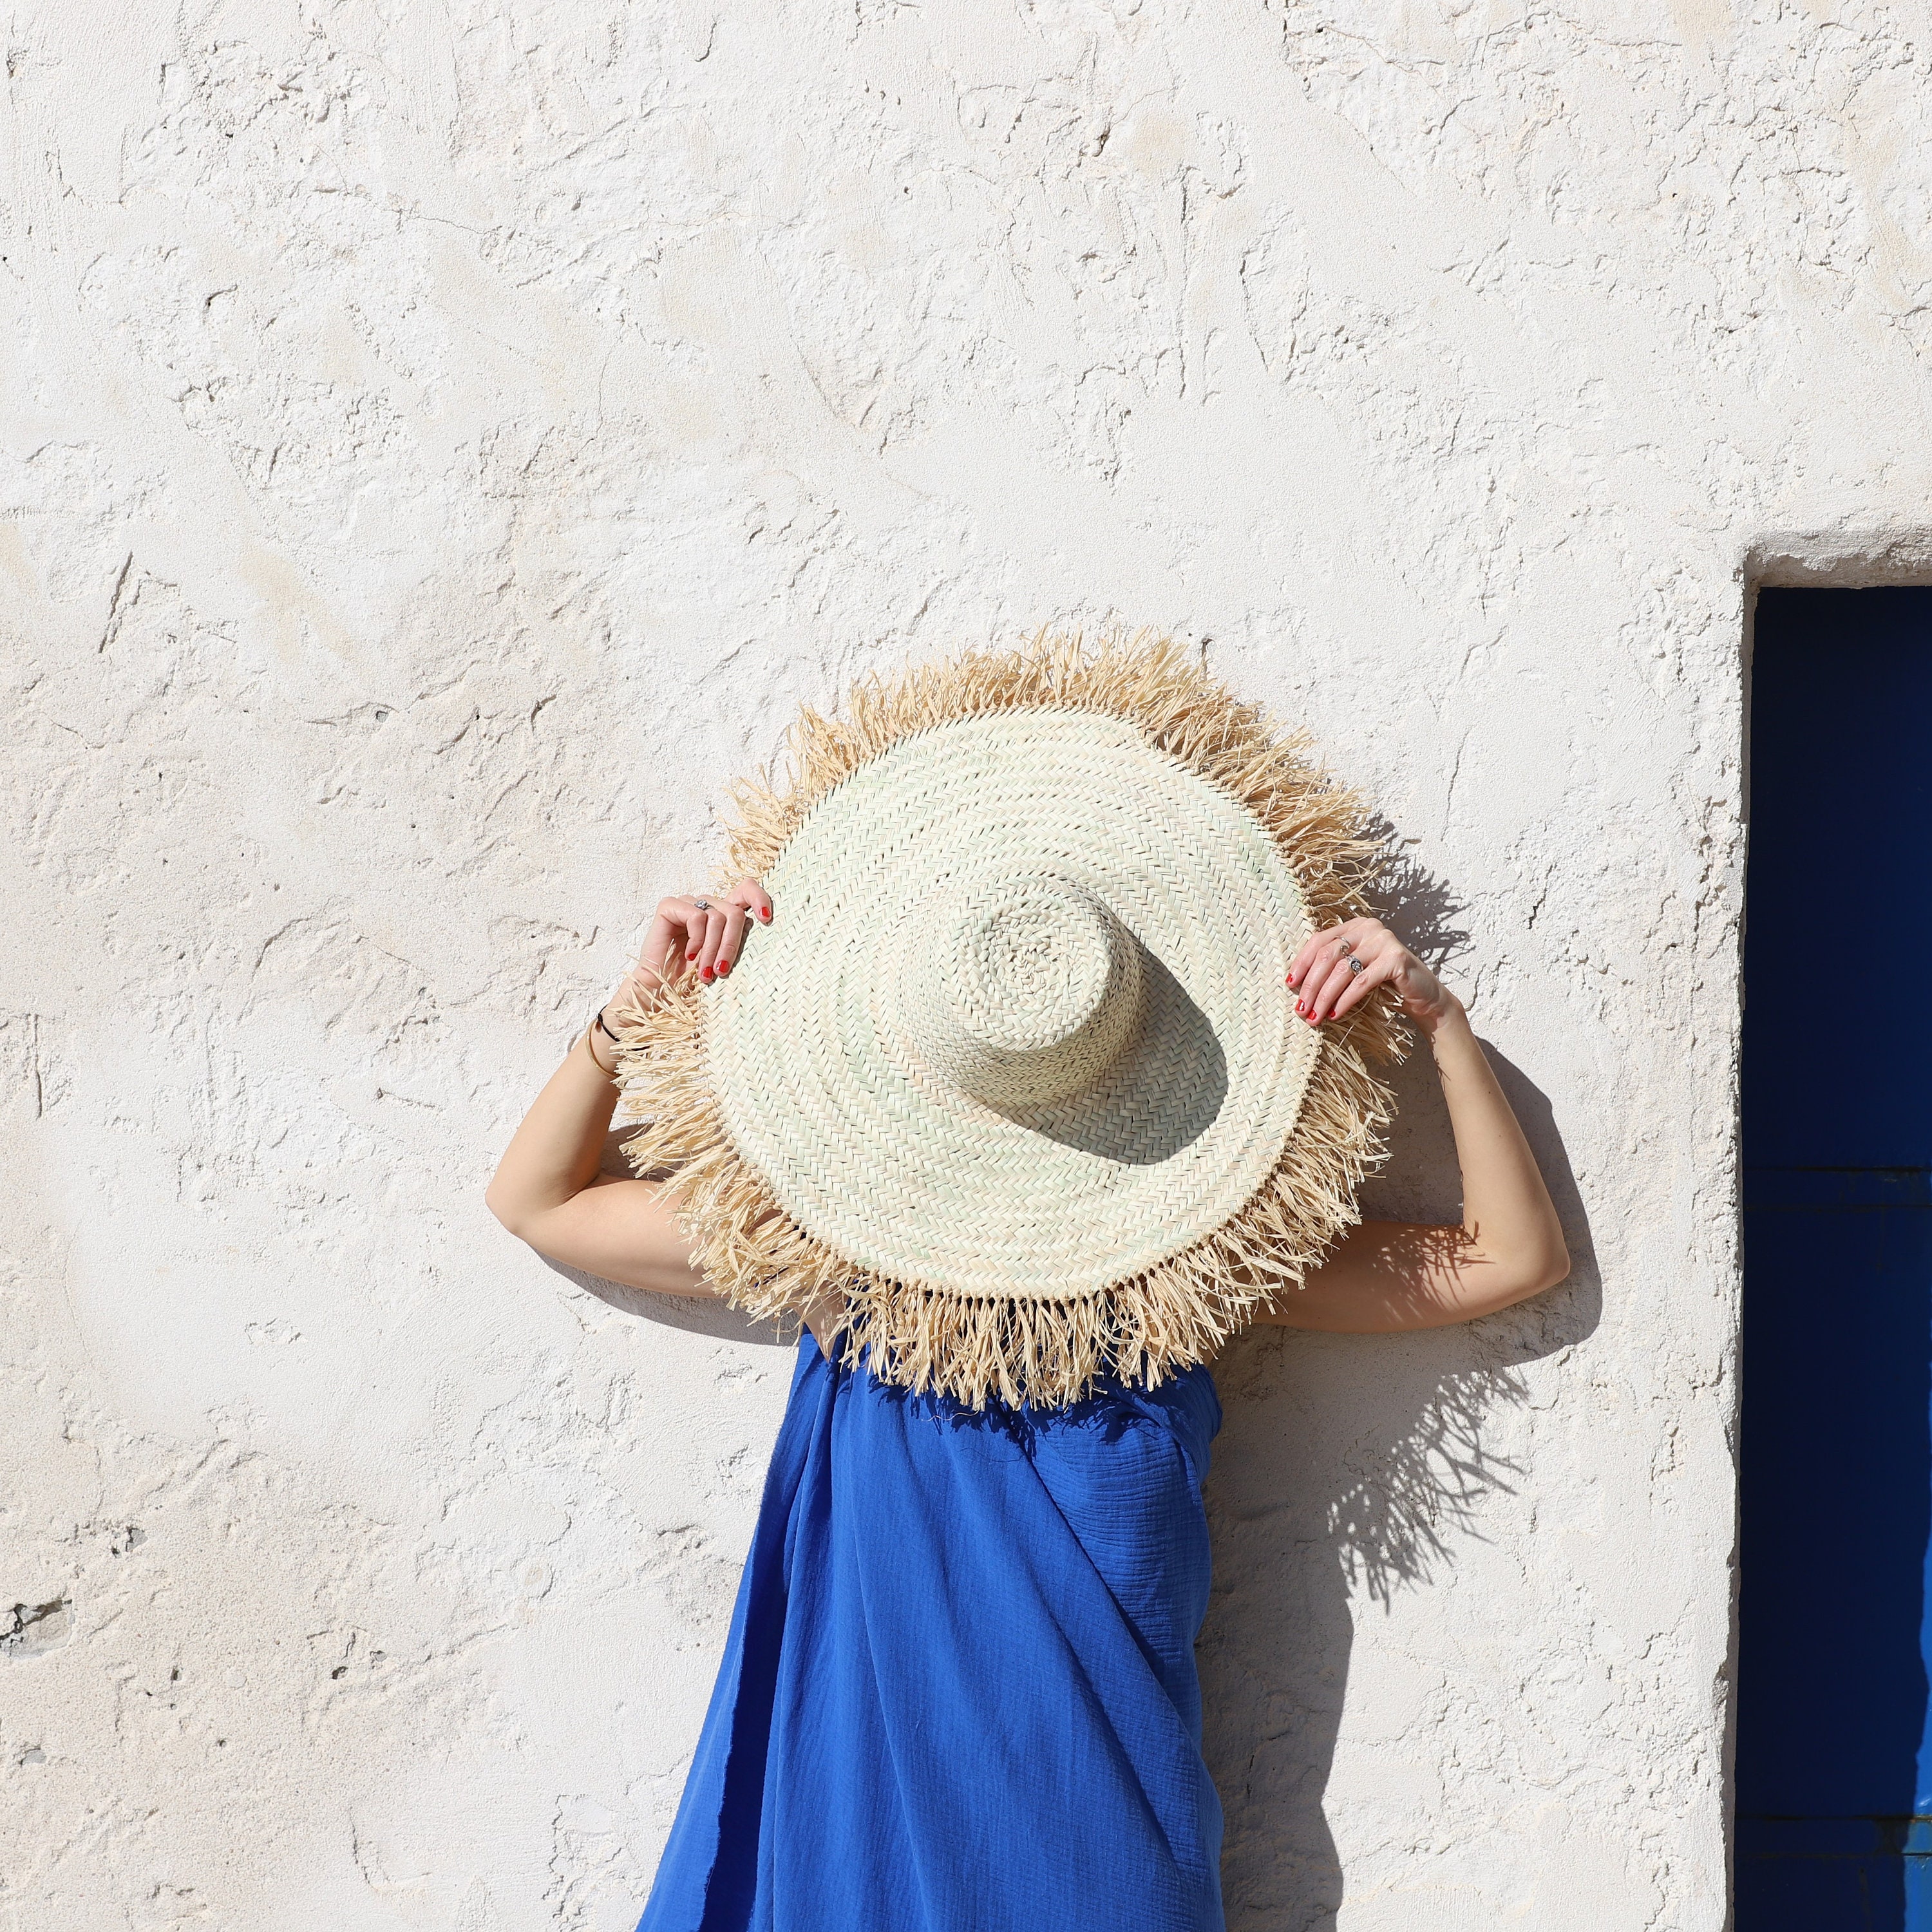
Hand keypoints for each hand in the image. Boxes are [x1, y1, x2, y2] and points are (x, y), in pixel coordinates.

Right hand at [604, 878, 772, 1013]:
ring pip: (718, 917)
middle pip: (734, 912)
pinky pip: (697, 917)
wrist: (660, 989)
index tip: (766, 920)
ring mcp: (688, 902)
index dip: (759, 898)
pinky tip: (689, 956)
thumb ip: (736, 940)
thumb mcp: (722, 959)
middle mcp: (706, 904)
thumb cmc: (692, 977)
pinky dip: (697, 940)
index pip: (746, 889)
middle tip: (722, 971)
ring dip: (713, 950)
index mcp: (721, 913)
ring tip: (705, 973)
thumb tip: (761, 925)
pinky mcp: (670, 906)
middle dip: (731, 945)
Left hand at [1285, 916, 1458, 1034]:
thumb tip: (1294, 983)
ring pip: (1342, 970)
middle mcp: (1369, 927)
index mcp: (1354, 926)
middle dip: (1310, 985)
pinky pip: (1362, 981)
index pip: (1319, 940)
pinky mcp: (1396, 959)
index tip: (1289, 985)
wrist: (1423, 998)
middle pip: (1327, 956)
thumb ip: (1332, 968)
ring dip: (1324, 997)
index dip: (1301, 963)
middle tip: (1301, 1010)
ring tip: (1315, 1017)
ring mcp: (1384, 941)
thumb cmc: (1383, 986)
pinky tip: (1335, 1014)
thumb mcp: (1354, 972)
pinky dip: (1345, 1000)